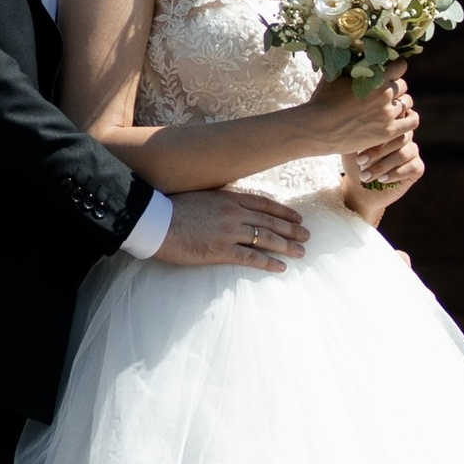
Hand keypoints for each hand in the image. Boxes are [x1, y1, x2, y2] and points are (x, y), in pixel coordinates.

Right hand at [156, 186, 308, 272]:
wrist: (157, 221)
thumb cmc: (174, 207)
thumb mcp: (202, 196)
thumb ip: (221, 200)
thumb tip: (234, 203)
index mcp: (229, 197)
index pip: (264, 204)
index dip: (283, 211)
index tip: (297, 217)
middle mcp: (233, 213)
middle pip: (269, 221)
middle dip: (291, 228)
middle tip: (307, 235)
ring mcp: (229, 231)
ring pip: (265, 238)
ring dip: (286, 245)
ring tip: (301, 251)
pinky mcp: (221, 251)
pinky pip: (250, 257)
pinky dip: (267, 262)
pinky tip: (281, 267)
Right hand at [312, 71, 414, 160]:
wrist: (318, 128)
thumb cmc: (323, 100)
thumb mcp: (336, 75)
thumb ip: (350, 63)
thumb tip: (353, 48)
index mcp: (375, 77)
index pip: (400, 66)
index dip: (395, 68)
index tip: (389, 72)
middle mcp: (385, 94)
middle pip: (403, 86)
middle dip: (394, 88)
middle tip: (384, 94)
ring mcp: (387, 114)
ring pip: (407, 103)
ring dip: (400, 104)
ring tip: (389, 108)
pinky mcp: (388, 132)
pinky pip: (411, 122)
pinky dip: (408, 120)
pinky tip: (400, 120)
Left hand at [346, 125, 424, 213]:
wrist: (360, 188)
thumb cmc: (355, 163)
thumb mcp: (351, 147)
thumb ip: (357, 132)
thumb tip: (355, 121)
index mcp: (391, 124)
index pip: (393, 119)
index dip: (379, 131)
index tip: (361, 145)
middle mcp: (405, 135)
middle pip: (399, 137)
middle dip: (377, 151)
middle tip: (360, 161)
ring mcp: (412, 151)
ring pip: (403, 153)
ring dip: (382, 166)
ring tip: (366, 176)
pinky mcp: (417, 167)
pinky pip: (412, 167)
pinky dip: (395, 173)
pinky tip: (382, 179)